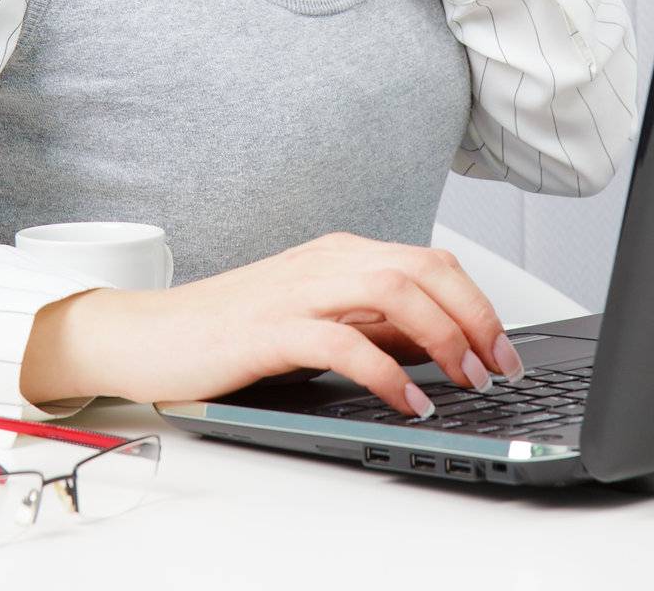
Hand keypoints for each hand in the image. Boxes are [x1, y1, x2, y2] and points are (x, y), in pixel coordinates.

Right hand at [58, 231, 523, 417]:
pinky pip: (343, 339)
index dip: (478, 303)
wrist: (149, 334)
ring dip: (444, 337)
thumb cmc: (229, 331)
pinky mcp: (270, 328)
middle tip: (501, 369)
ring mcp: (297, 289)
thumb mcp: (314, 319)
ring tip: (468, 381)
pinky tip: (410, 400)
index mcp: (339, 253)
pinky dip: (387, 370)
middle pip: (424, 267)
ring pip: (394, 289)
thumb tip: (436, 346)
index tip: (504, 351)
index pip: (429, 261)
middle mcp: (325, 261)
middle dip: (476, 317)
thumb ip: (371, 323)